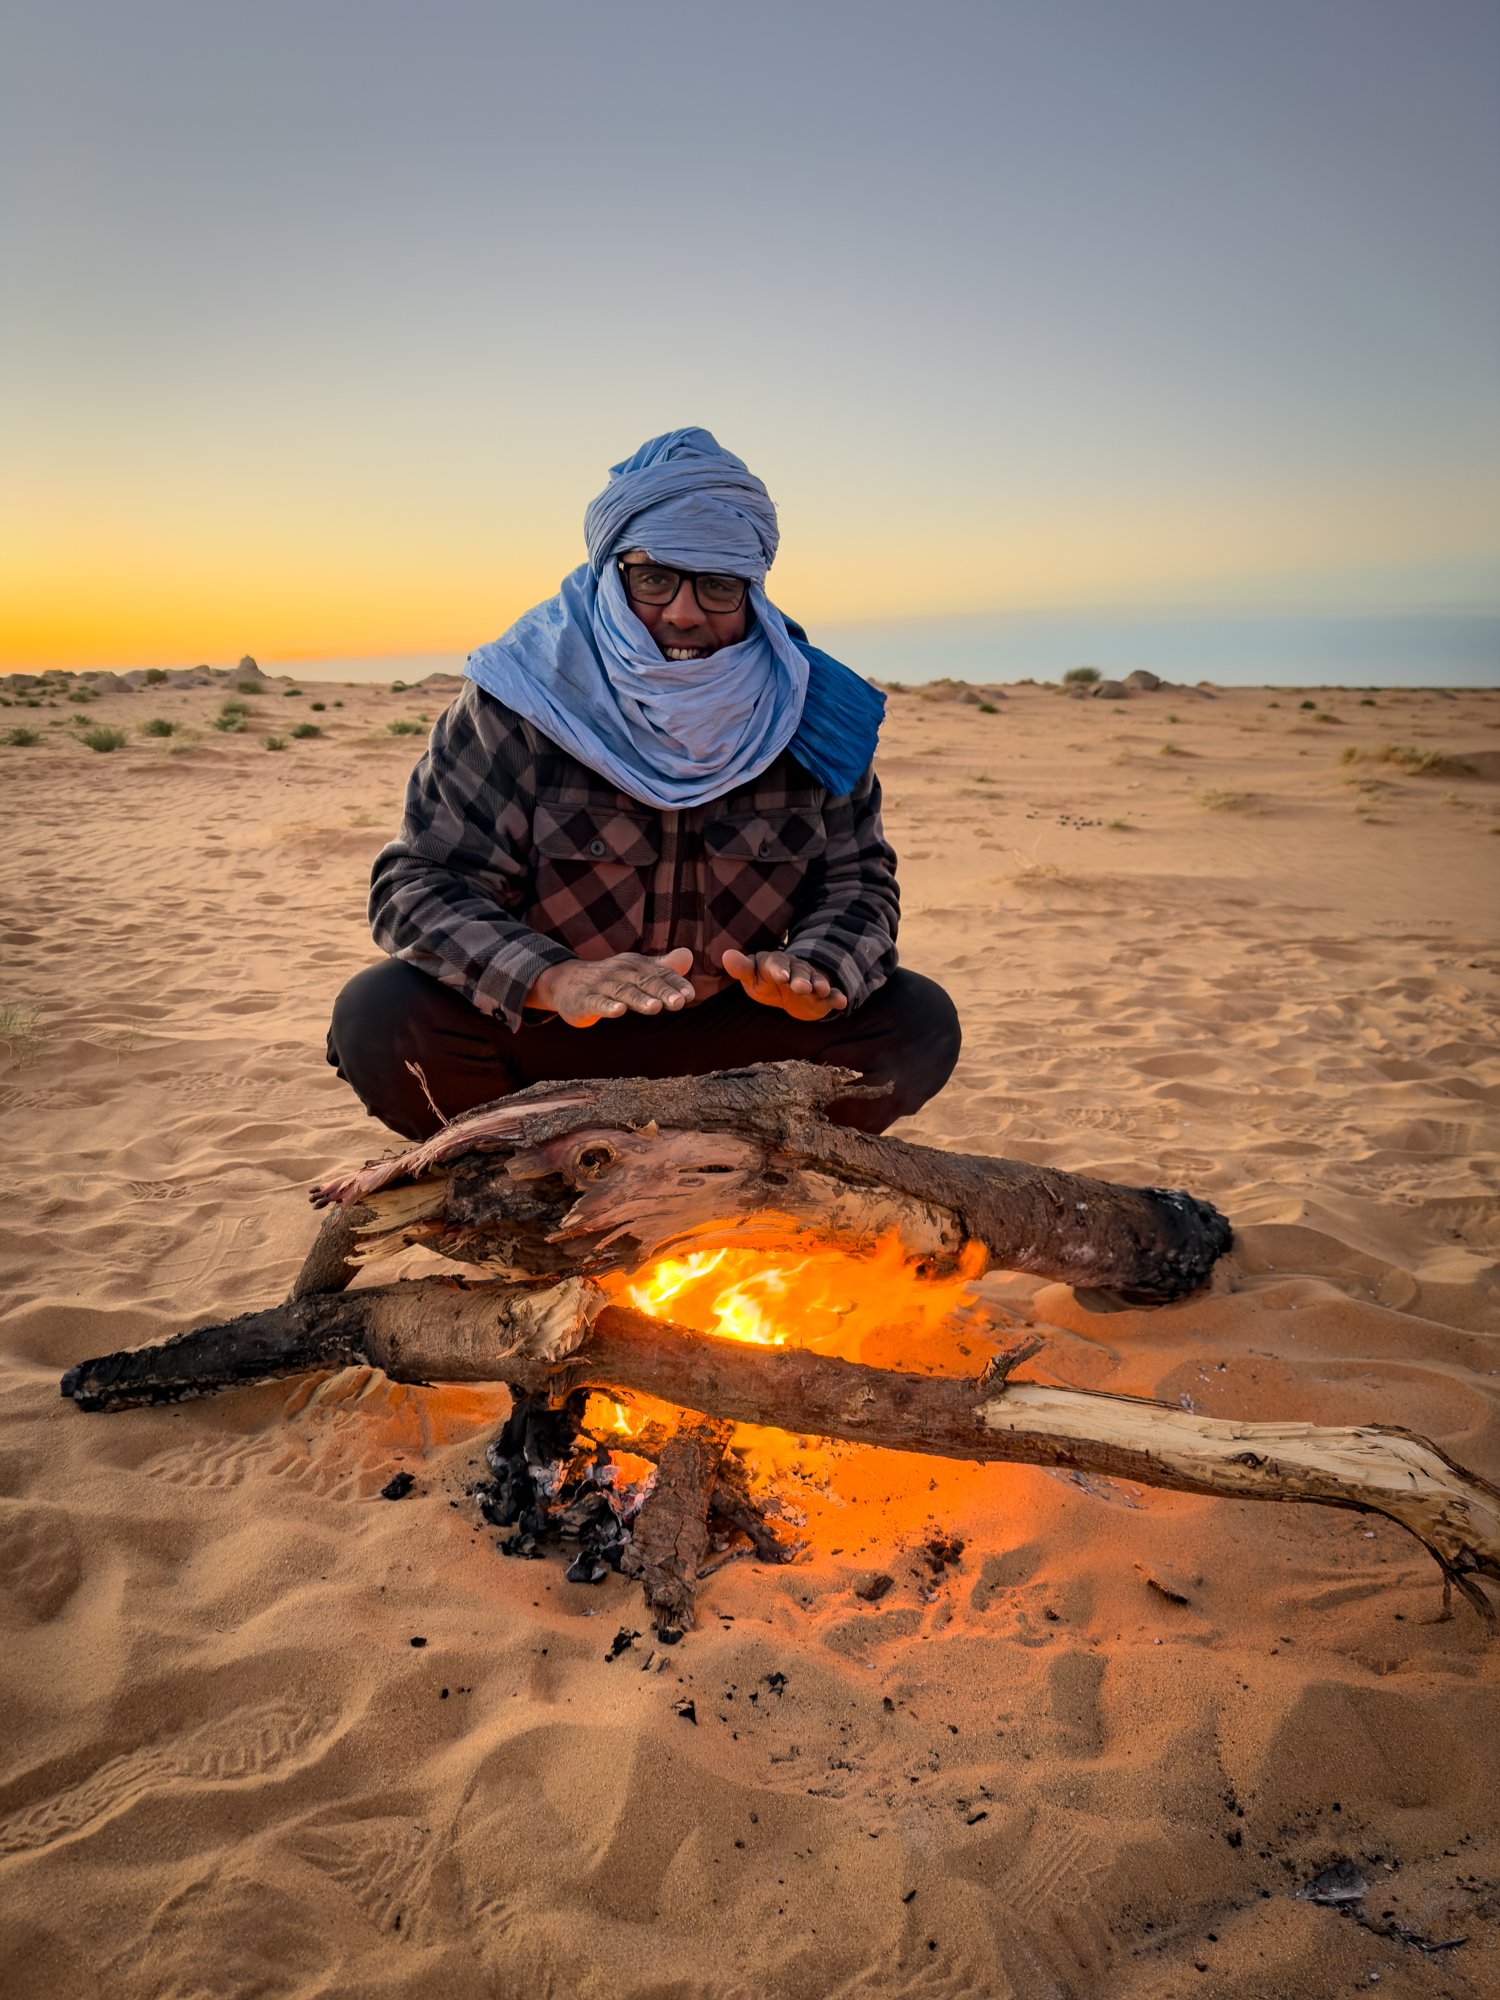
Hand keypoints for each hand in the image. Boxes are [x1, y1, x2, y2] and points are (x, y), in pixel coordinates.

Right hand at [526, 948, 694, 1027]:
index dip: (675, 983)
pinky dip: (607, 1006)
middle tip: (679, 1002)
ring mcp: (601, 985)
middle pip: (644, 981)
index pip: (659, 973)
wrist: (565, 982)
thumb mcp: (636, 970)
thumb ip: (664, 967)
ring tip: (656, 1007)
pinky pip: (597, 1002)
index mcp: (635, 965)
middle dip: (662, 991)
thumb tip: (688, 956)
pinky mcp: (585, 999)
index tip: (690, 994)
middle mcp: (620, 972)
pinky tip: (618, 1011)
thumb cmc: (609, 979)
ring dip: (639, 999)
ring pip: (623, 992)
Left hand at [721, 949, 846, 1020]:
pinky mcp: (822, 995)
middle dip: (801, 979)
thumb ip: (741, 968)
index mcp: (776, 963)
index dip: (779, 969)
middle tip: (802, 987)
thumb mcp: (751, 976)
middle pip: (800, 971)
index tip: (781, 976)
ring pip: (816, 980)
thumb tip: (726, 955)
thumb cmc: (765, 981)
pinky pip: (831, 995)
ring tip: (822, 990)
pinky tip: (841, 1002)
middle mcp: (796, 968)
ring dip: (820, 984)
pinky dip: (836, 997)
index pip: (776, 963)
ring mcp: (811, 980)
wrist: (788, 990)